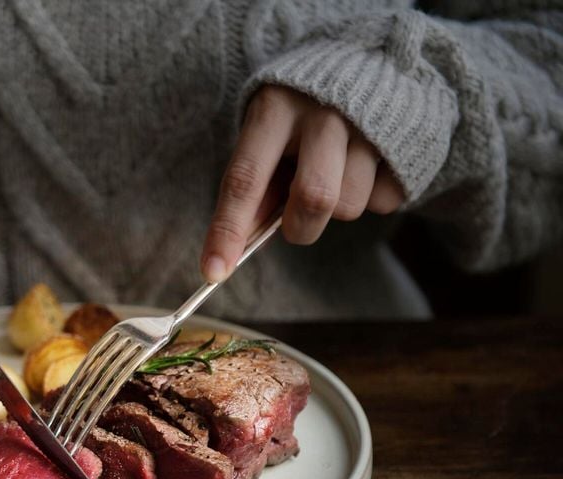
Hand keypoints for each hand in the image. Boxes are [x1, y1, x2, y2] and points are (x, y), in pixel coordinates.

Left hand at [200, 85, 404, 281]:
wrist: (371, 62)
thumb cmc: (302, 112)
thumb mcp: (269, 131)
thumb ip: (257, 181)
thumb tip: (242, 240)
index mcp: (275, 108)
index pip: (245, 179)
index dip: (228, 229)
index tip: (213, 272)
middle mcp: (324, 111)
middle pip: (313, 199)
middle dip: (301, 227)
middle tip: (296, 221)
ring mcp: (371, 124)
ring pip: (349, 206)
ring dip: (337, 209)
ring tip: (336, 172)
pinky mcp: (408, 140)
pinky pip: (384, 201)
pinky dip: (371, 197)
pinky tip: (366, 166)